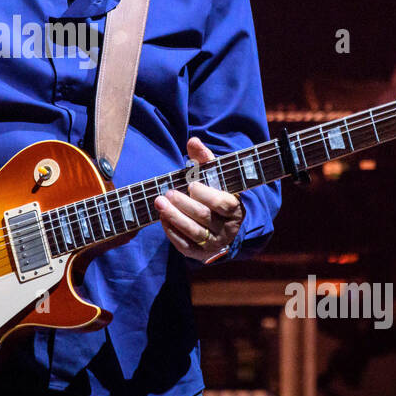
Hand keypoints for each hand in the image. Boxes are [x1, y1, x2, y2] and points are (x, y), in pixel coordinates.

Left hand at [155, 136, 245, 263]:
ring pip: (193, 232)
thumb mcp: (213, 176)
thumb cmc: (214, 192)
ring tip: (159, 202)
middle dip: (184, 204)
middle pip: (204, 217)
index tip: (191, 185)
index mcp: (236, 209)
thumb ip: (204, 158)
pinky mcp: (200, 254)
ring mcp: (214, 244)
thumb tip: (193, 141)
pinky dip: (171, 231)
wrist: (218, 225)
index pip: (222, 203)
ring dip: (174, 216)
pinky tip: (162, 218)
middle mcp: (228, 229)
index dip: (206, 194)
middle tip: (169, 192)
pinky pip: (184, 245)